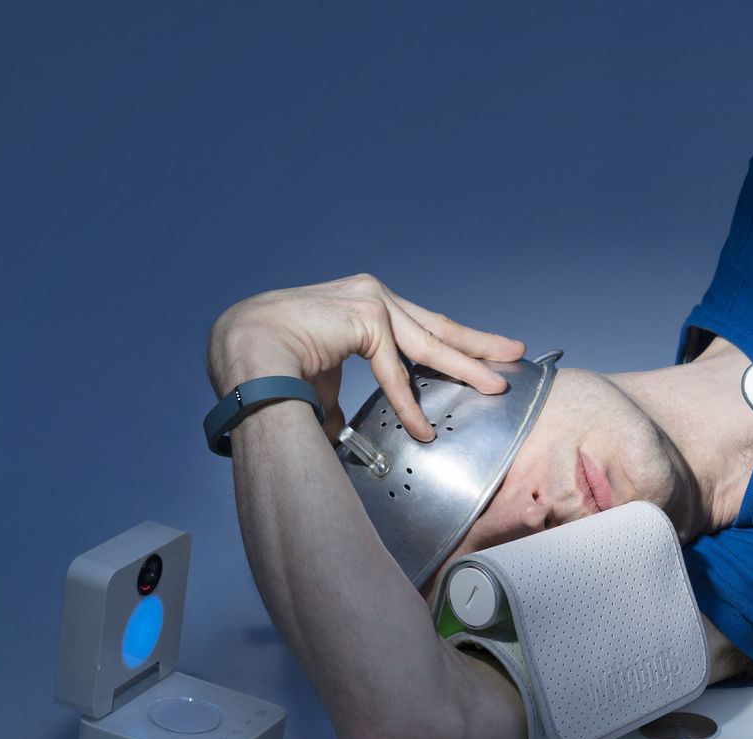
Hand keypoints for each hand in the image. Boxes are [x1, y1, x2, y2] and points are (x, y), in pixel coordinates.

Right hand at [207, 273, 525, 440]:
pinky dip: (409, 402)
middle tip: (512, 352)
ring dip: (466, 366)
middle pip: (435, 326)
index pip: (417, 325)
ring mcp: (369, 299)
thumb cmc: (266, 366)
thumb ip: (338, 397)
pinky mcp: (365, 315)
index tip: (480, 354)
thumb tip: (340, 430)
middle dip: (476, 343)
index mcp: (360, 304)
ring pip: (428, 343)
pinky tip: (424, 426)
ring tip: (495, 385)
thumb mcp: (319, 380)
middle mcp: (369, 294)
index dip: (449, 343)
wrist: (240, 353)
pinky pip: (395, 369)